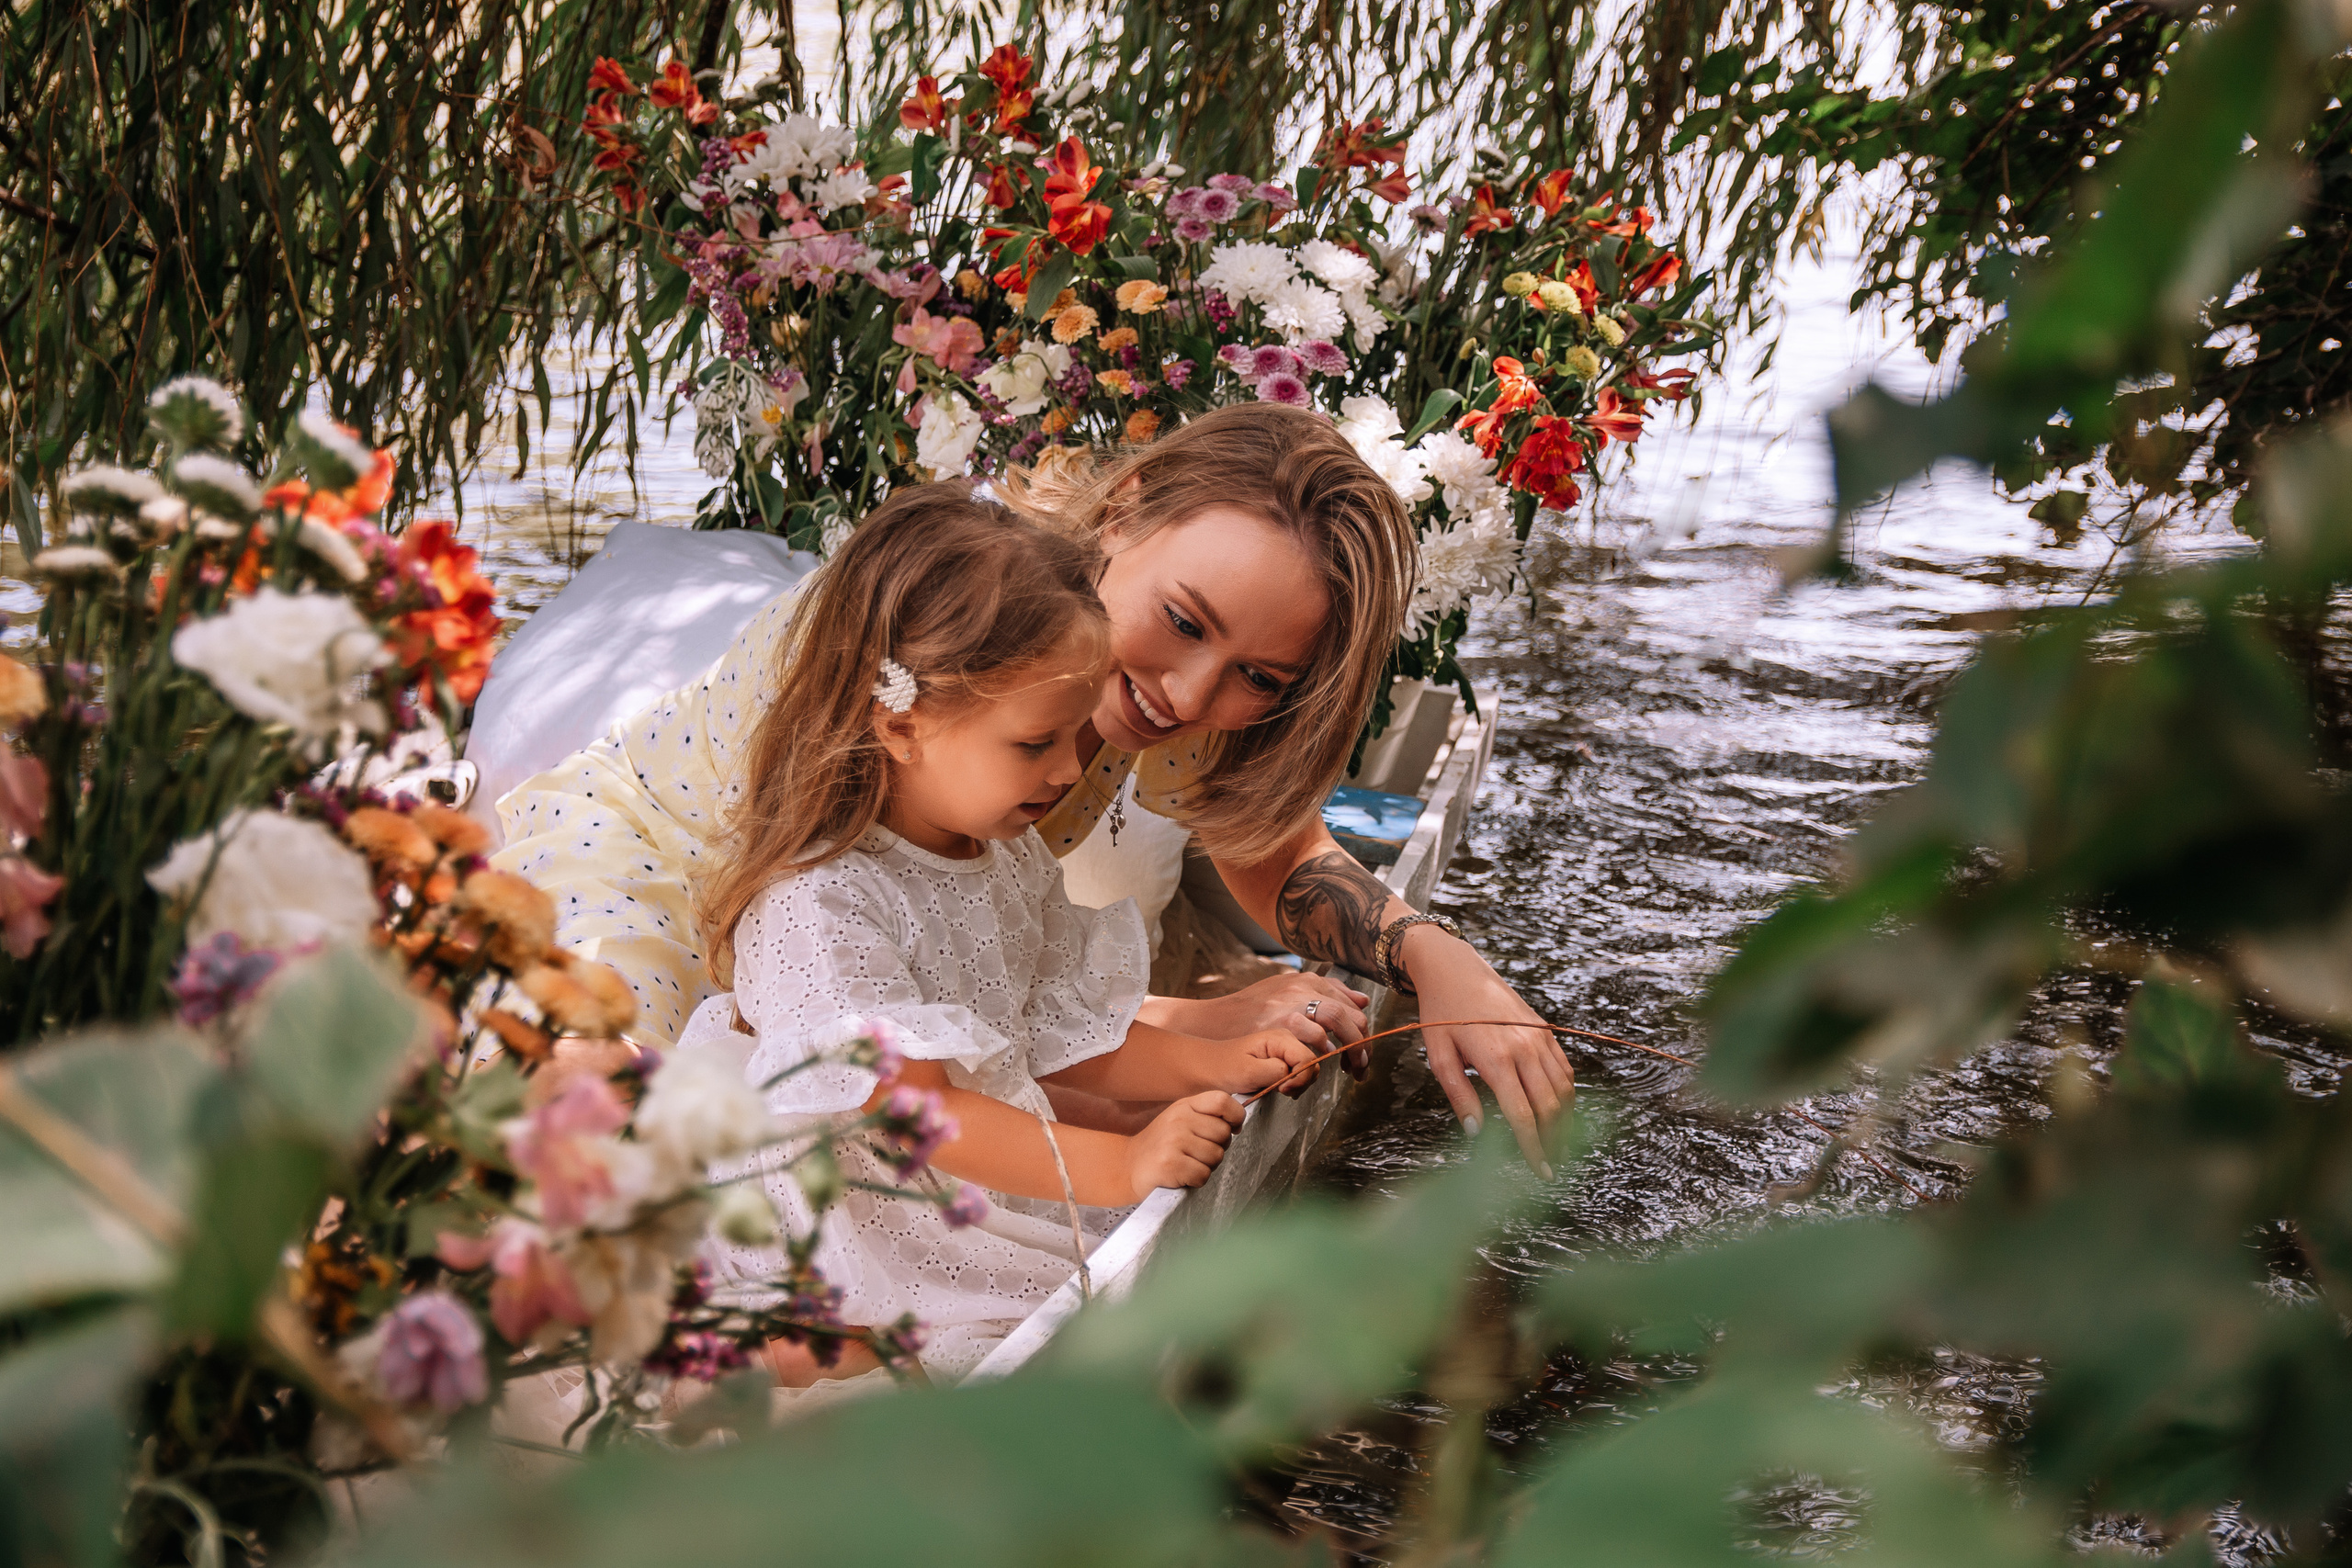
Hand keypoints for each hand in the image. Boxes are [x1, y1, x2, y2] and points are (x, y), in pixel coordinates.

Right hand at [1125, 1091, 1243, 1198]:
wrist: (1127, 1166)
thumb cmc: (1162, 1146)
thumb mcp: (1181, 1121)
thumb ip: (1207, 1117)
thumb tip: (1237, 1123)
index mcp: (1184, 1105)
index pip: (1221, 1100)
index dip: (1235, 1115)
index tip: (1233, 1128)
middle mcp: (1178, 1119)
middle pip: (1223, 1133)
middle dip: (1218, 1148)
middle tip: (1197, 1153)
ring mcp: (1173, 1141)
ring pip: (1216, 1157)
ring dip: (1206, 1166)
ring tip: (1187, 1163)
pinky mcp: (1169, 1164)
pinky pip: (1202, 1175)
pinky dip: (1196, 1180)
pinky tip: (1181, 1175)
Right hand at [1188, 972, 1372, 1074]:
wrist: (1214, 1022)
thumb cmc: (1248, 1012)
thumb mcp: (1285, 992)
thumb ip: (1324, 993)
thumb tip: (1362, 1000)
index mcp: (1306, 980)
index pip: (1351, 1004)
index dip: (1361, 1032)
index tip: (1360, 1051)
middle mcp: (1302, 987)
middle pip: (1350, 1012)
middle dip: (1363, 1043)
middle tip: (1361, 1067)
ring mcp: (1292, 1003)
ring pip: (1340, 1020)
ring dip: (1353, 1048)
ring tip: (1351, 1068)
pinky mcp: (1282, 1022)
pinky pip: (1318, 1038)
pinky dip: (1326, 1052)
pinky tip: (1322, 1063)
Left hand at [1204, 1028, 1322, 1099]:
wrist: (1205, 1070)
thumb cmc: (1222, 1069)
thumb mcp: (1248, 1071)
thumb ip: (1276, 1072)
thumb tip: (1294, 1074)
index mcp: (1280, 1038)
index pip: (1308, 1059)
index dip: (1300, 1078)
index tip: (1282, 1090)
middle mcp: (1286, 1041)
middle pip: (1312, 1065)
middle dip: (1301, 1083)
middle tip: (1280, 1091)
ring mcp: (1284, 1051)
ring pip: (1308, 1072)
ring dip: (1296, 1086)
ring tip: (1276, 1090)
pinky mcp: (1280, 1062)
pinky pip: (1297, 1075)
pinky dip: (1291, 1086)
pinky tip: (1276, 1089)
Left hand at [1403, 927, 1572, 1174]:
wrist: (1454, 969)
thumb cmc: (1441, 1014)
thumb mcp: (1439, 1056)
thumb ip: (1460, 1096)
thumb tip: (1477, 1133)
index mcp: (1496, 1059)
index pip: (1523, 1116)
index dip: (1533, 1148)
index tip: (1540, 1171)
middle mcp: (1525, 1048)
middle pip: (1550, 1107)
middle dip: (1553, 1142)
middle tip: (1551, 1165)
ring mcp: (1539, 1037)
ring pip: (1564, 1089)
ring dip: (1564, 1122)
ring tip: (1556, 1145)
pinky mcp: (1545, 1029)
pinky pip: (1565, 1069)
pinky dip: (1567, 1094)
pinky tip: (1558, 1111)